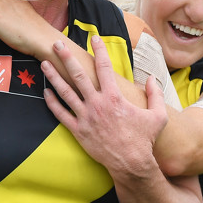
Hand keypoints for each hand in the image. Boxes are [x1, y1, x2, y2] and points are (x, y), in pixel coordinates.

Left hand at [42, 35, 166, 177]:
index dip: (99, 50)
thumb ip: (155, 94)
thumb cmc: (144, 140)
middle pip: (78, 75)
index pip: (105, 67)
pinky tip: (46, 92)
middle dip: (66, 58)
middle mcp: (97, 104)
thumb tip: (153, 77)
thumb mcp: (157, 116)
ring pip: (65, 92)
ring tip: (44, 63)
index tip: (94, 38)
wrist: (131, 164)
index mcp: (115, 97)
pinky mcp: (78, 131)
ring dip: (53, 76)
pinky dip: (52, 102)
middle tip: (57, 44)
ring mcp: (86, 117)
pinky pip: (61, 114)